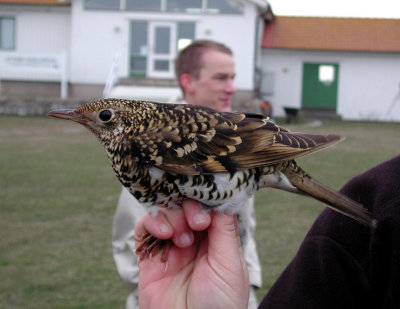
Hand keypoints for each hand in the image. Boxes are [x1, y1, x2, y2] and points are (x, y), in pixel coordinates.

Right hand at [135, 199, 249, 308]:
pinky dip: (152, 222)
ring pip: (166, 212)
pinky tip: (163, 234)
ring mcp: (171, 247)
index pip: (208, 207)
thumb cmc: (220, 305)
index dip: (205, 203)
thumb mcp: (230, 264)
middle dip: (189, 208)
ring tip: (181, 240)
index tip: (206, 213)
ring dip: (173, 217)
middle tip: (195, 224)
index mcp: (216, 241)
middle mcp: (193, 241)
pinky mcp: (150, 257)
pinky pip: (144, 228)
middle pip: (186, 206)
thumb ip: (225, 230)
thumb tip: (223, 200)